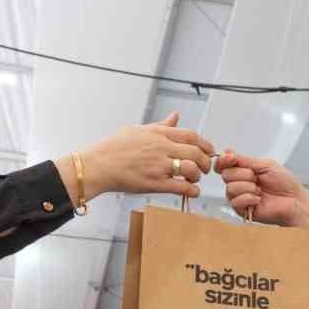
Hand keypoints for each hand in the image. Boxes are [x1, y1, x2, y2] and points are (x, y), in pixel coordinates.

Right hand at [57, 112, 213, 201]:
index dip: (205, 144)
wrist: (99, 164)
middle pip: (195, 152)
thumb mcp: (139, 129)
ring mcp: (158, 166)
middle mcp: (161, 147)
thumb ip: (161, 125)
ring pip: (191, 169)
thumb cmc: (115, 147)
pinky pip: (181, 187)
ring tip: (194, 179)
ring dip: (197, 176)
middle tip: (204, 168)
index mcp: (158, 133)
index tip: (209, 151)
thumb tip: (176, 116)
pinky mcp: (154, 183)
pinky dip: (192, 190)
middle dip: (205, 162)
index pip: (191, 135)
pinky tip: (192, 192)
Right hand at [216, 150, 308, 258]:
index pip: (223, 164)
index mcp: (244, 171)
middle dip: (243, 174)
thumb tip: (227, 152)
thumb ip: (244, 160)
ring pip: (230, 188)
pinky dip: (248, 198)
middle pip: (226, 175)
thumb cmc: (286, 184)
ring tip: (260, 190)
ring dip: (247, 187)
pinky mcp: (243, 210)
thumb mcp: (265, 165)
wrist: (295, 201)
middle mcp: (240, 183)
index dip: (224, 160)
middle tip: (257, 179)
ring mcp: (241, 197)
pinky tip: (259, 199)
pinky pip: (235, 202)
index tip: (232, 158)